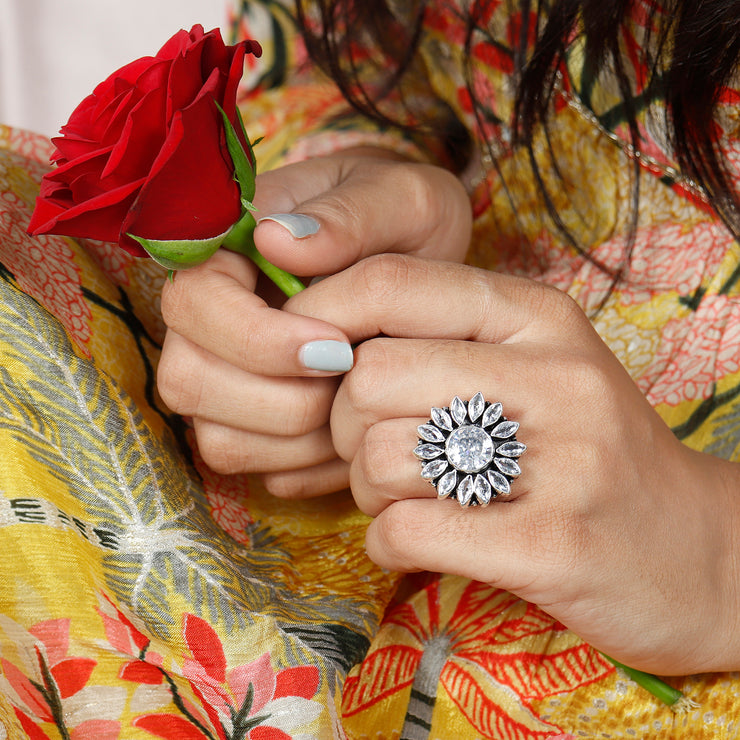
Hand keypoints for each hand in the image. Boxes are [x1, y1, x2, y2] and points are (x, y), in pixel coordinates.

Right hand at [157, 149, 471, 495]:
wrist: (415, 259)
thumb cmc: (405, 220)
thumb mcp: (400, 199)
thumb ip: (347, 214)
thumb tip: (275, 240)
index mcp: (228, 250)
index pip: (194, 303)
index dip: (257, 339)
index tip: (337, 346)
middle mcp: (210, 319)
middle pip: (187, 381)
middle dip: (279, 398)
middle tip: (351, 375)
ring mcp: (224, 374)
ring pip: (216, 437)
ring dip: (293, 438)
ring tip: (355, 402)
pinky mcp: (250, 420)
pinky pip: (251, 466)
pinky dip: (302, 463)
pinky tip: (350, 430)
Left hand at [282, 253, 739, 673]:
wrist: (697, 549)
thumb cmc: (587, 451)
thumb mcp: (531, 366)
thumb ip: (439, 340)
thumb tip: (316, 339)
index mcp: (537, 315)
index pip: (389, 282)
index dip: (319, 317)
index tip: (306, 359)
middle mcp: (553, 373)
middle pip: (368, 376)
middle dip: (342, 426)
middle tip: (371, 452)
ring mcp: (562, 461)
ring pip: (378, 457)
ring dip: (367, 490)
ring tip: (409, 498)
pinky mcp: (553, 545)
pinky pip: (404, 531)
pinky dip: (386, 541)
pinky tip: (415, 540)